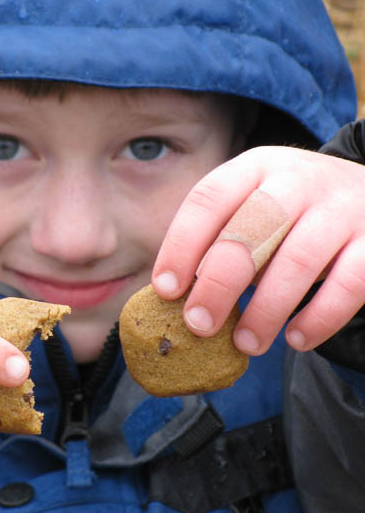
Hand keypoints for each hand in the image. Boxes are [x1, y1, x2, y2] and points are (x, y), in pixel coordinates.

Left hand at [152, 146, 364, 354]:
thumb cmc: (294, 215)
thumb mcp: (256, 209)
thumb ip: (222, 242)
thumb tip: (180, 300)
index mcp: (256, 167)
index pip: (209, 199)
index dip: (182, 246)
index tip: (166, 290)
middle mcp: (299, 180)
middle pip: (251, 229)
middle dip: (218, 283)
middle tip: (199, 325)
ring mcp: (343, 208)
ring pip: (298, 262)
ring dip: (266, 310)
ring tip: (246, 344)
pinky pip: (349, 284)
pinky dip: (319, 318)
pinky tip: (296, 339)